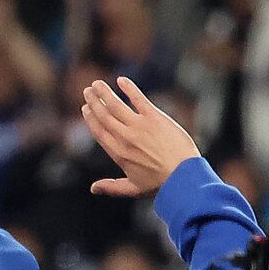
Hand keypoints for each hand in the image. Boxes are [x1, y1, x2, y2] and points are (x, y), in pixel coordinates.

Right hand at [83, 77, 199, 198]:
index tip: (85, 108)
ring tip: (97, 84)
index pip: (99, 131)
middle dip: (93, 102)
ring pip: (115, 106)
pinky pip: (138, 99)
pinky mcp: (155, 117)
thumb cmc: (160, 183)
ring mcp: (139, 126)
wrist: (183, 175)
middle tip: (87, 91)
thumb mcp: (133, 188)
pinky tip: (121, 80)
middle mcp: (124, 138)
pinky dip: (128, 88)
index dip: (90, 118)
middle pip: (104, 116)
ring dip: (104, 93)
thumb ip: (111, 187)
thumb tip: (92, 188)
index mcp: (118, 153)